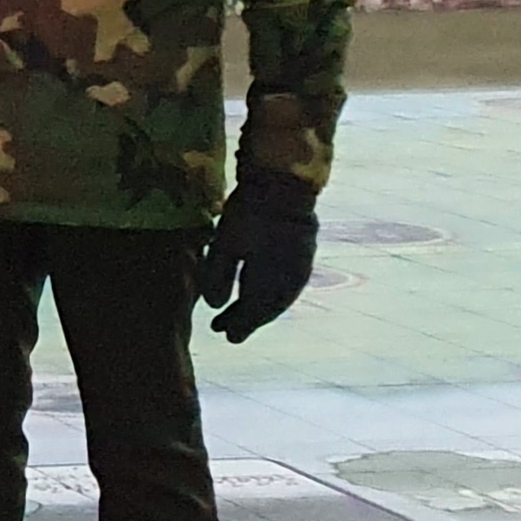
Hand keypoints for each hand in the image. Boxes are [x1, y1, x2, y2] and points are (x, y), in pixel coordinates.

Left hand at [199, 169, 318, 341]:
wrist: (286, 184)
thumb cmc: (250, 213)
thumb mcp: (225, 243)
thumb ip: (218, 276)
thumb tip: (214, 306)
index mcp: (270, 280)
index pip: (254, 312)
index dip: (240, 325)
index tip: (227, 336)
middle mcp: (290, 279)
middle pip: (268, 307)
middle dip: (248, 319)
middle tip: (226, 330)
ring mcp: (302, 266)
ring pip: (281, 298)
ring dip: (262, 308)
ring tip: (241, 312)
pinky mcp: (305, 253)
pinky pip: (289, 285)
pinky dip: (274, 295)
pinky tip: (263, 292)